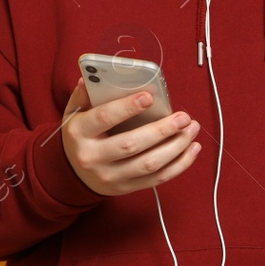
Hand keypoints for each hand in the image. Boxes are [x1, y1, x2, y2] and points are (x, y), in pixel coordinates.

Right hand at [61, 77, 201, 195]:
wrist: (72, 174)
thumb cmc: (79, 136)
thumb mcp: (74, 113)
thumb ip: (84, 95)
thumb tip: (92, 77)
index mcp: (79, 133)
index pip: (104, 118)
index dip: (127, 107)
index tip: (149, 96)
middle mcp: (93, 157)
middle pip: (131, 144)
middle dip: (162, 130)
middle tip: (184, 116)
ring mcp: (110, 176)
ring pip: (149, 164)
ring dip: (176, 147)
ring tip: (191, 129)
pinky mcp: (125, 187)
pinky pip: (157, 179)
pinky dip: (178, 165)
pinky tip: (191, 149)